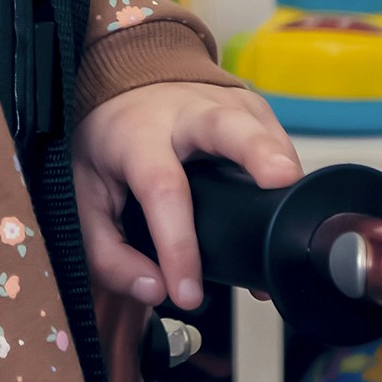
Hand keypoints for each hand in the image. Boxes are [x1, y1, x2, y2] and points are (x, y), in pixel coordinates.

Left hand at [74, 80, 299, 311]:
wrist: (124, 89)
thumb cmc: (109, 147)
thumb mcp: (86, 197)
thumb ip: (109, 253)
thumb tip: (155, 289)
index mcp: (137, 134)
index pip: (162, 188)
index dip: (178, 244)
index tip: (188, 292)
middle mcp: (182, 112)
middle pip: (224, 125)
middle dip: (255, 150)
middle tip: (281, 178)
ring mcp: (223, 105)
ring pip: (260, 127)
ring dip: (282, 162)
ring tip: (295, 204)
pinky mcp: (251, 109)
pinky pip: (276, 138)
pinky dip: (286, 171)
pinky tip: (284, 203)